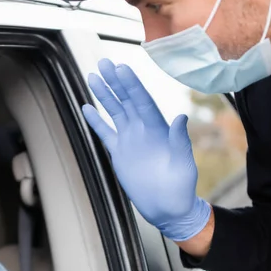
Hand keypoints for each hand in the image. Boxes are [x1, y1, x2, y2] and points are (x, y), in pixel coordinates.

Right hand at [82, 59, 210, 241]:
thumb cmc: (180, 187)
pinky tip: (87, 108)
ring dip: (104, 95)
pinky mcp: (120, 153)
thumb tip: (181, 117)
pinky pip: (106, 133)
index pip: (142, 101)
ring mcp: (130, 140)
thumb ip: (180, 141)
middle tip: (103, 63)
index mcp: (158, 129)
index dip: (132, 85)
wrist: (168, 207)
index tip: (121, 69)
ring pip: (115, 111)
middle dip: (115, 82)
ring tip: (92, 77)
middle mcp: (143, 129)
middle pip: (126, 100)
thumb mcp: (183, 165)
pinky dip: (96, 121)